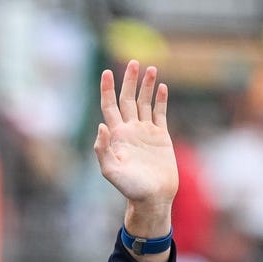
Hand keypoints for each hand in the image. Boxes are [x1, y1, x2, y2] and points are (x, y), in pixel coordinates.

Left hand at [94, 59, 177, 240]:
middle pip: (127, 100)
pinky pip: (159, 114)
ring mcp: (145, 132)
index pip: (109, 107)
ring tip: (150, 68)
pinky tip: (161, 87)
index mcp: (117, 136)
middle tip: (133, 62)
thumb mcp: (112, 172)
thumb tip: (101, 126)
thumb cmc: (131, 188)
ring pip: (143, 103)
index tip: (106, 73)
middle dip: (129, 81)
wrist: (153, 198)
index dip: (107, 90)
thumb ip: (103, 150)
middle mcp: (130, 131)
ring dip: (145, 86)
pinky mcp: (160, 137)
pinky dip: (160, 100)